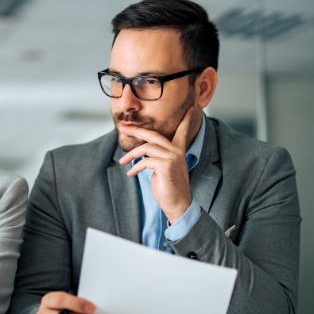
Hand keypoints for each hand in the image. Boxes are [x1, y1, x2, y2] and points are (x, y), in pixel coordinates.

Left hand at [118, 106, 194, 222]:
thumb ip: (157, 156)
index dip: (185, 120)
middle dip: (136, 130)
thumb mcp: (163, 168)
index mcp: (178, 150)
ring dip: (131, 155)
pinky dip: (135, 167)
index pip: (182, 131)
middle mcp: (177, 151)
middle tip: (123, 127)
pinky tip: (131, 173)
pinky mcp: (165, 165)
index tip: (190, 109)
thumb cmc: (168, 187)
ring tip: (123, 161)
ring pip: (146, 148)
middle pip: (153, 135)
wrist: (177, 204)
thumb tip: (142, 150)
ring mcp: (172, 157)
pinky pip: (145, 161)